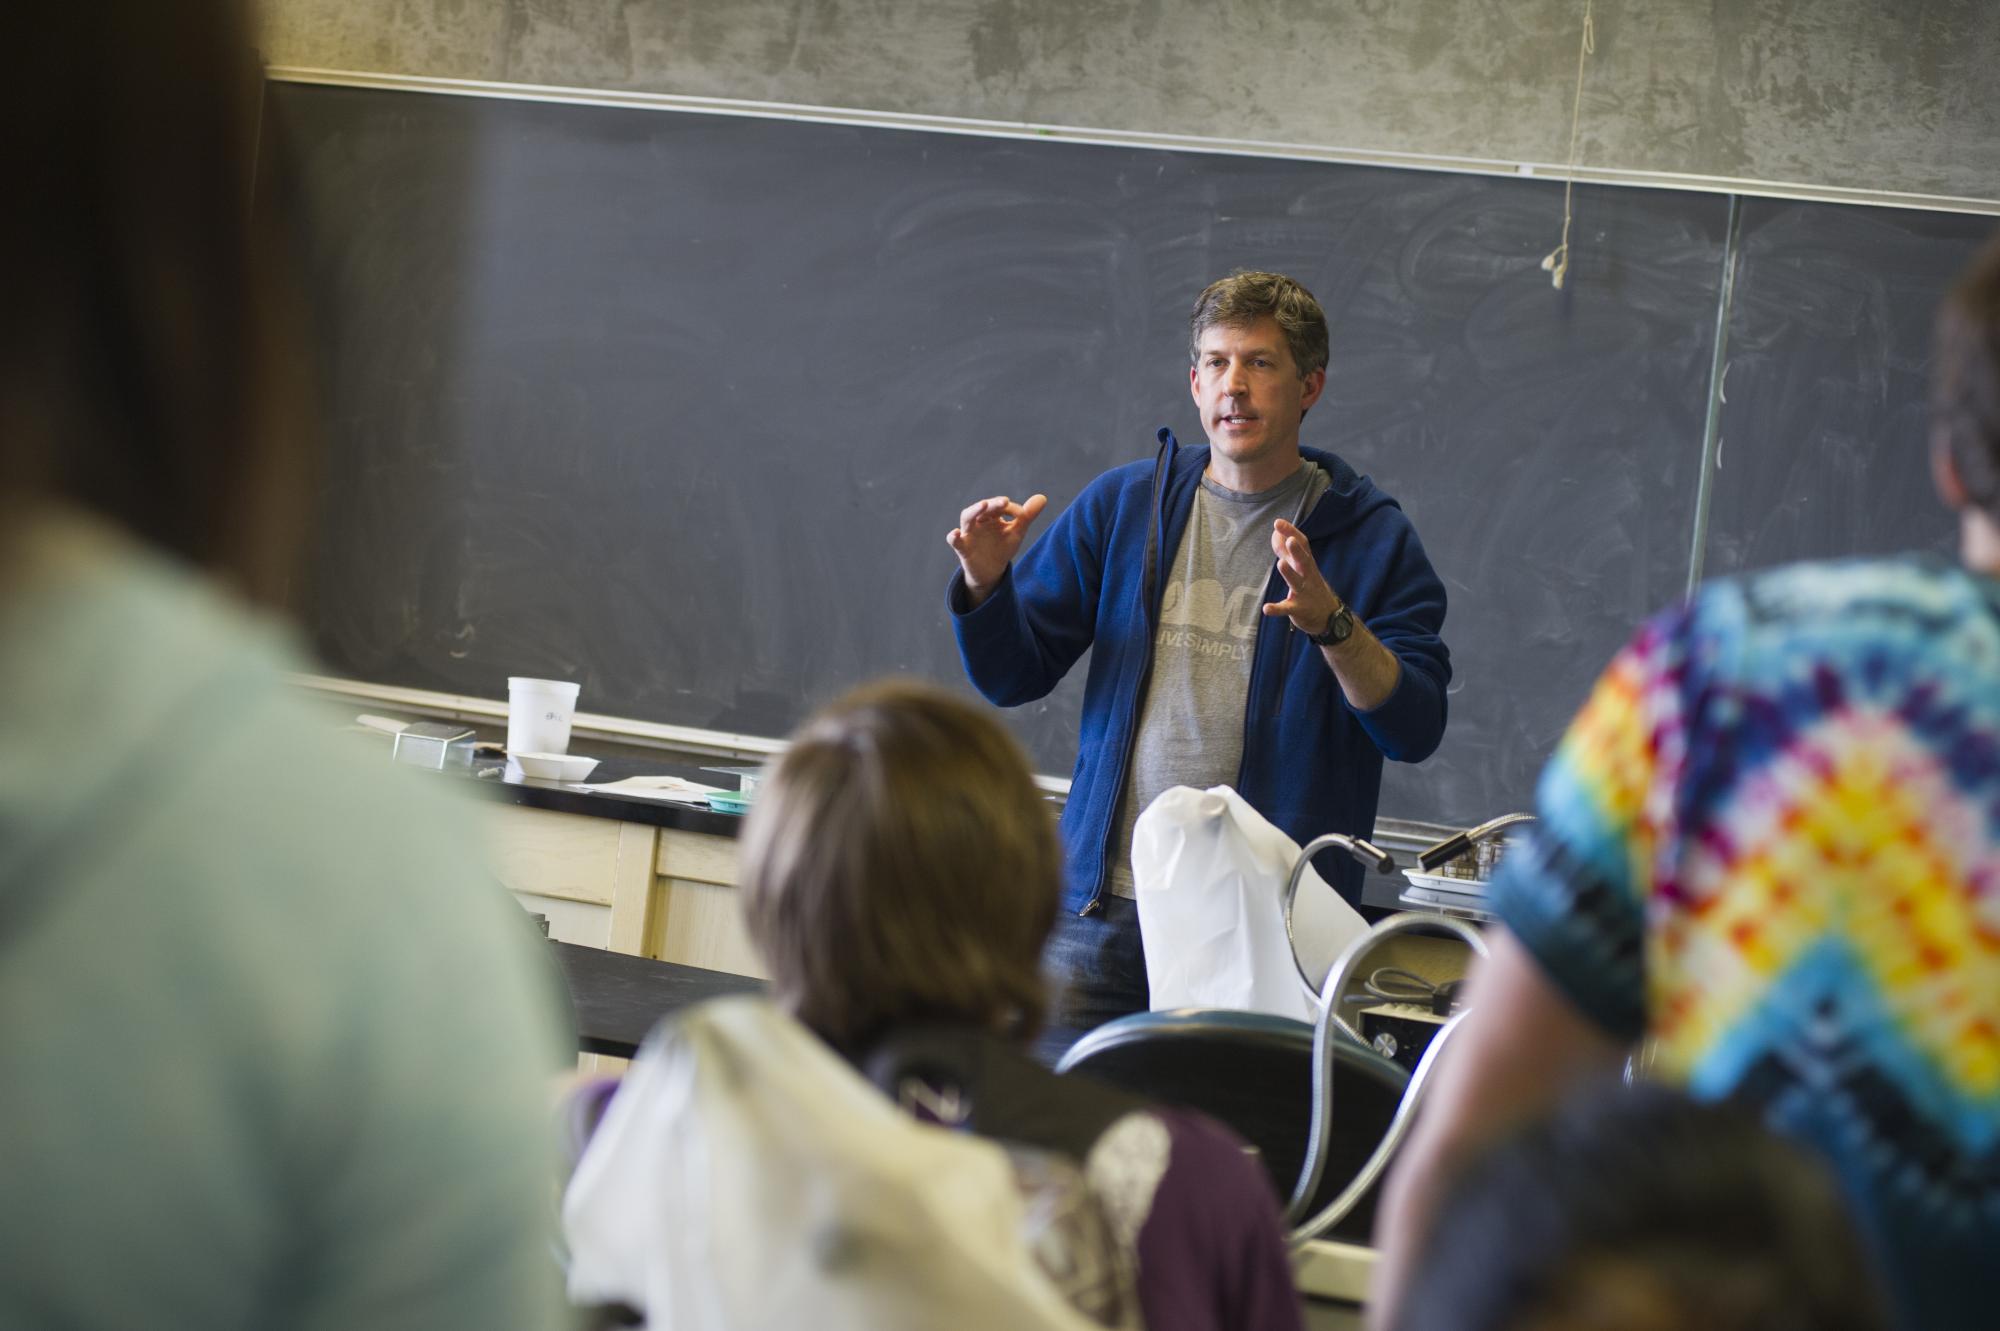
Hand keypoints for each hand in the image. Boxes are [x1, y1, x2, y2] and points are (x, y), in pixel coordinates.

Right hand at [947, 493, 1046, 598]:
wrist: (991, 571)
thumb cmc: (1002, 547)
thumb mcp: (1017, 533)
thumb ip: (1027, 516)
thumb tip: (1043, 498)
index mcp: (992, 515)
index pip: (1000, 506)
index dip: (1011, 508)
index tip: (1023, 515)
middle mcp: (979, 521)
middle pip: (982, 508)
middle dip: (993, 504)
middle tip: (1005, 501)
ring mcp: (969, 533)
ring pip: (967, 518)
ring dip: (975, 510)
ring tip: (984, 504)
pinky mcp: (963, 548)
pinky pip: (955, 541)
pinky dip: (953, 536)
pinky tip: (956, 533)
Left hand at [1263, 518, 1341, 635]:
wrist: (1328, 616)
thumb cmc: (1309, 585)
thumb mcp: (1300, 566)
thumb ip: (1286, 550)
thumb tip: (1276, 532)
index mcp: (1307, 563)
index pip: (1302, 544)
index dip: (1291, 532)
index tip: (1278, 522)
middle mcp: (1307, 575)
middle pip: (1304, 560)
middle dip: (1297, 550)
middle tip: (1290, 540)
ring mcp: (1304, 592)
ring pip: (1296, 582)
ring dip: (1289, 573)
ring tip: (1281, 564)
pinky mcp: (1299, 609)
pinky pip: (1287, 608)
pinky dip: (1277, 608)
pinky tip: (1266, 608)